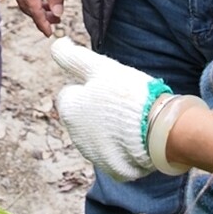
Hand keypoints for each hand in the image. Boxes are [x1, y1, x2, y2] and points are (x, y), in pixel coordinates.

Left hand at [51, 37, 165, 181]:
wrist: (157, 129)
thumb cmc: (126, 93)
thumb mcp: (97, 67)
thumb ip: (71, 57)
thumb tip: (55, 44)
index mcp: (68, 109)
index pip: (71, 93)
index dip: (89, 86)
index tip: (107, 86)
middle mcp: (74, 135)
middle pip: (84, 115)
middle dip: (97, 108)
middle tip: (120, 100)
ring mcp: (93, 155)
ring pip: (98, 134)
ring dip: (108, 127)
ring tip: (131, 117)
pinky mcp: (113, 169)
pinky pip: (115, 153)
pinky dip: (122, 146)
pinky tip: (136, 136)